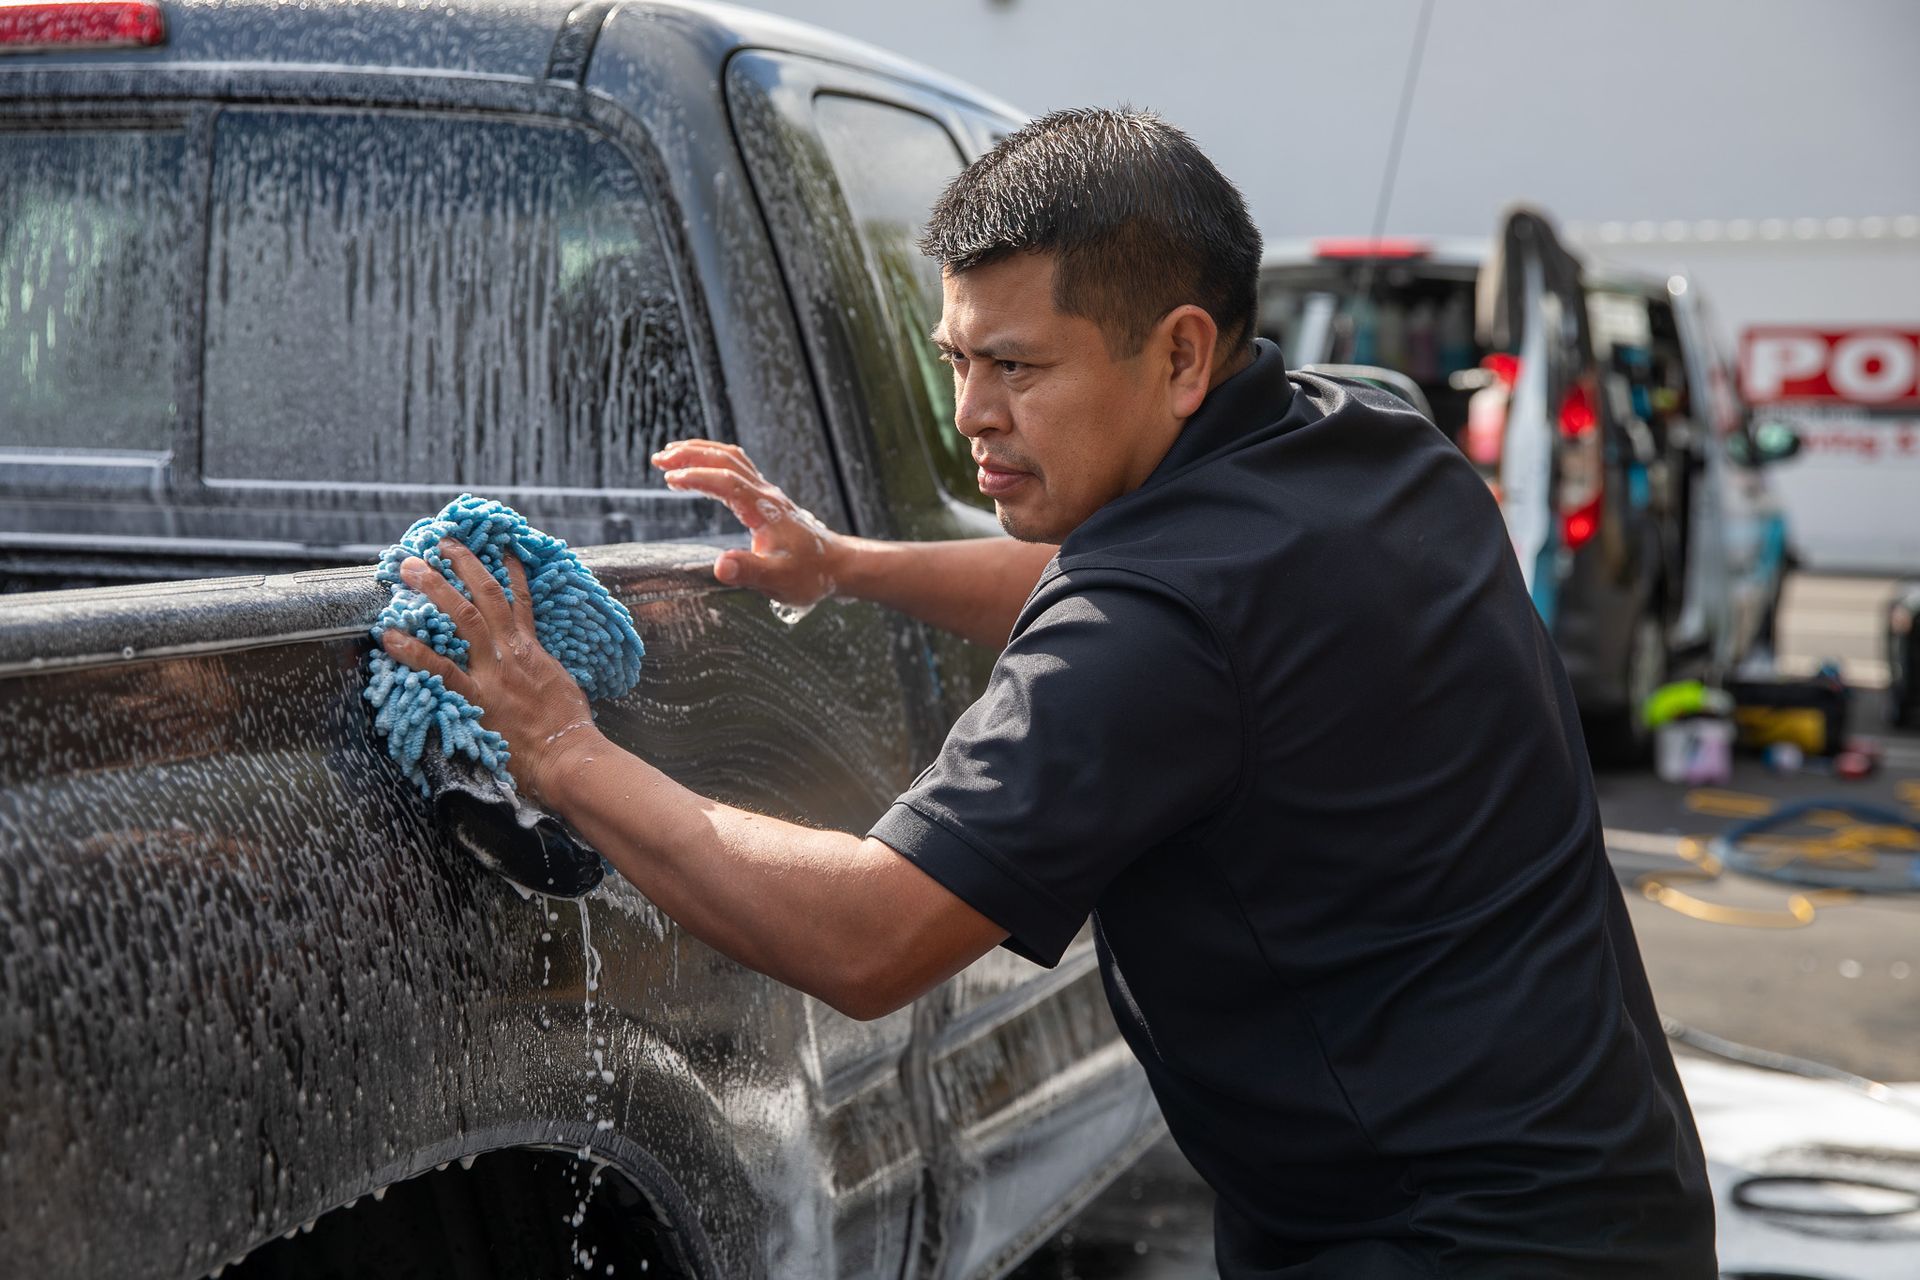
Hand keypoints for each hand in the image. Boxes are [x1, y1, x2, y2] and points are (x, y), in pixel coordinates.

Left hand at [378, 540, 601, 807]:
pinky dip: (414, 651)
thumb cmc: (570, 730)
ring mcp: (494, 671)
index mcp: (534, 649)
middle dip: (463, 566)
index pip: (521, 601)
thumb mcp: (562, 689)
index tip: (499, 551)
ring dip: (436, 589)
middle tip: (440, 542)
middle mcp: (512, 651)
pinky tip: (389, 636)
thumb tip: (536, 674)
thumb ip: (542, 673)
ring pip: (464, 617)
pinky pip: (440, 668)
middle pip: (487, 596)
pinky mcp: (478, 696)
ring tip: (410, 567)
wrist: (569, 755)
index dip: (511, 573)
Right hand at [653, 439, 842, 607]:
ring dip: (701, 452)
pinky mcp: (767, 499)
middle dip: (691, 454)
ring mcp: (767, 494)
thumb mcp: (778, 580)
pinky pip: (738, 468)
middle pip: (726, 460)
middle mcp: (765, 495)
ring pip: (732, 458)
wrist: (837, 566)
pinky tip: (701, 467)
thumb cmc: (809, 574)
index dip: (697, 477)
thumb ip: (749, 572)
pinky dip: (714, 460)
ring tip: (671, 455)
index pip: (726, 482)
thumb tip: (720, 566)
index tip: (670, 479)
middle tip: (659, 458)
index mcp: (764, 510)